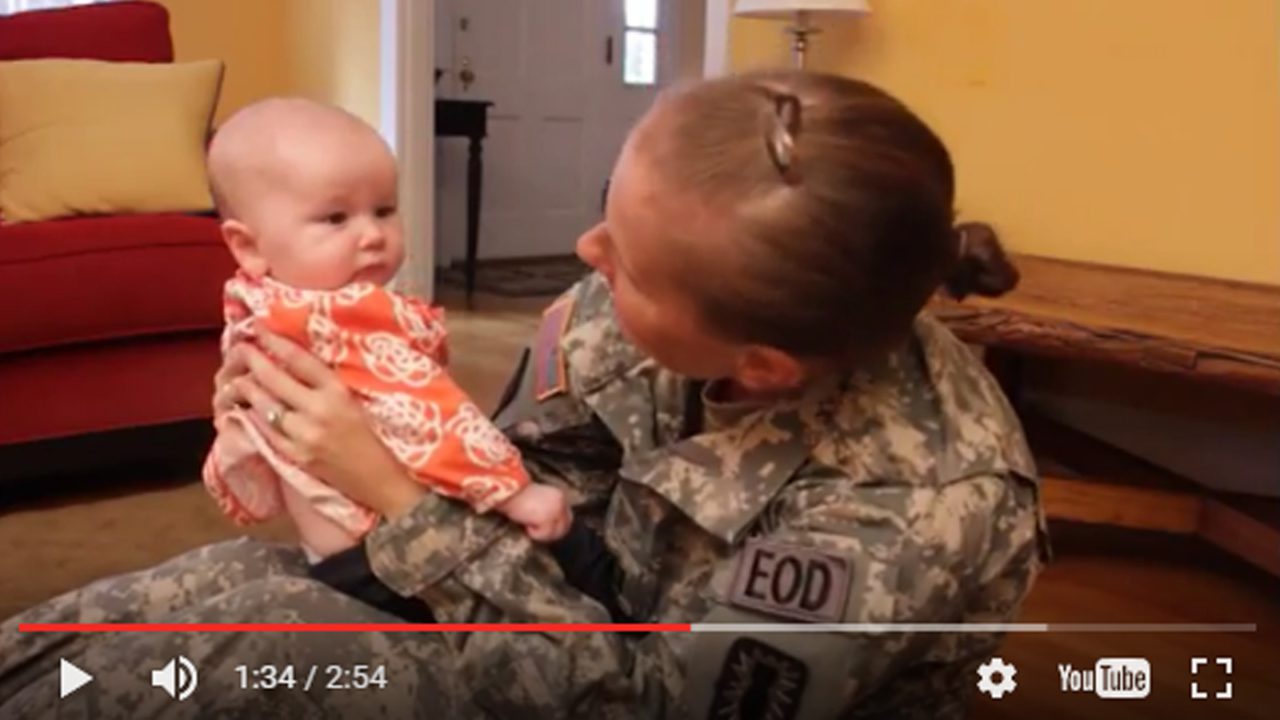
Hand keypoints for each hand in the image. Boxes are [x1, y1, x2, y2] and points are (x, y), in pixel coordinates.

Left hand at [213, 325, 425, 517]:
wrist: (380, 481)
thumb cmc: (374, 437)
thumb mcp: (355, 401)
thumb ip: (326, 383)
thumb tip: (293, 361)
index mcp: (338, 392)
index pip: (299, 360)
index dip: (275, 341)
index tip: (259, 327)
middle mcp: (318, 410)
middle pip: (274, 378)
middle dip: (252, 360)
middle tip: (240, 349)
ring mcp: (303, 435)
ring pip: (263, 404)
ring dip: (246, 388)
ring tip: (238, 377)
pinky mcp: (294, 455)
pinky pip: (263, 430)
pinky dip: (251, 416)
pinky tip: (245, 407)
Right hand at [498, 484, 572, 541]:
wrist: (509, 491)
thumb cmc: (520, 496)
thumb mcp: (541, 501)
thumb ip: (550, 510)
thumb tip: (554, 527)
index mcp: (561, 496)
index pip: (568, 518)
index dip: (557, 528)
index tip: (544, 530)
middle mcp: (562, 503)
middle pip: (564, 528)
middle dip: (551, 534)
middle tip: (537, 532)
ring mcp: (556, 510)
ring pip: (555, 533)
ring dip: (542, 534)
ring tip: (529, 526)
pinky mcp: (547, 518)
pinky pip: (544, 534)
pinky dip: (534, 533)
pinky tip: (526, 524)